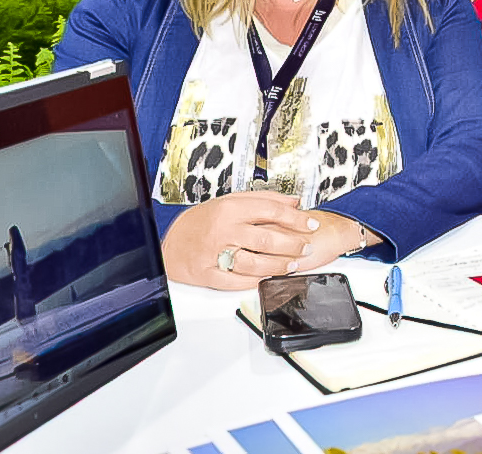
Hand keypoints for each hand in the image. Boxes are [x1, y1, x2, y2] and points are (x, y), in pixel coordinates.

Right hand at [161, 190, 378, 289]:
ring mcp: (214, 254)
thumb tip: (294, 202)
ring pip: (253, 262)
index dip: (296, 218)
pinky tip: (268, 278)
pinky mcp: (207, 274)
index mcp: (230, 209)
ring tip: (292, 265)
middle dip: (292, 245)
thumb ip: (263, 199)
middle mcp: (223, 230)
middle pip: (266, 239)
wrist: (170, 244)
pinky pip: (235, 281)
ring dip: (277, 265)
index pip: (271, 211)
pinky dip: (254, 281)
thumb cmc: (202, 221)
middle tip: (306, 247)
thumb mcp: (230, 201)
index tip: (311, 223)